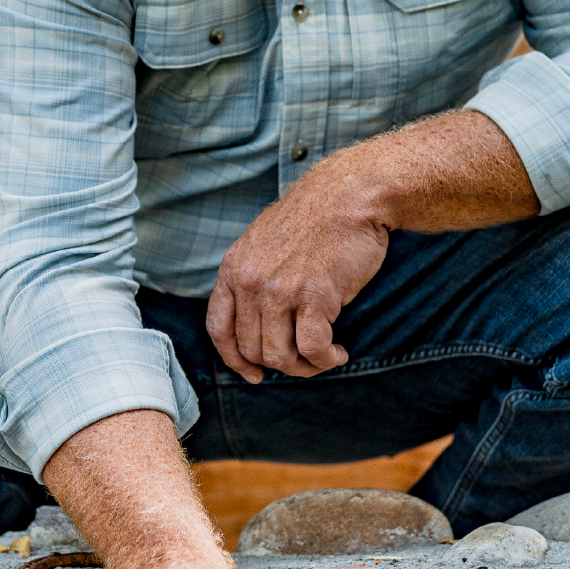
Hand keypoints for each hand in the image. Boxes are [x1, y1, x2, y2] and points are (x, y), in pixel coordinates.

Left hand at [206, 154, 389, 382]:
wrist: (350, 195)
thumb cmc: (316, 219)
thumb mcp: (265, 242)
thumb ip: (254, 278)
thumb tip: (259, 327)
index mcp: (233, 267)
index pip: (219, 329)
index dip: (234, 359)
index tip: (254, 373)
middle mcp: (250, 281)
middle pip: (252, 348)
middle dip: (281, 364)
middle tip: (307, 360)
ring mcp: (280, 289)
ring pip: (280, 355)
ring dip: (305, 367)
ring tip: (326, 357)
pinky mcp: (314, 296)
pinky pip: (313, 349)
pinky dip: (326, 360)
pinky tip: (339, 353)